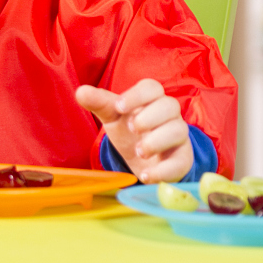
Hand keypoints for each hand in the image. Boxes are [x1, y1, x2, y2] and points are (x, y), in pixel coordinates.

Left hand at [75, 78, 192, 183]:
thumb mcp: (111, 115)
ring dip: (156, 141)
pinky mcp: (182, 159)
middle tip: (131, 129)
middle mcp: (168, 115)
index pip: (152, 87)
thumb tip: (80, 91)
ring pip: (178, 131)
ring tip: (138, 151)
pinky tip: (145, 175)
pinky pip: (181, 162)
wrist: (142, 159)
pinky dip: (163, 170)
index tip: (119, 107)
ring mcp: (178, 136)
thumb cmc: (128, 129)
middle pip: (170, 105)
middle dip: (149, 117)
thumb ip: (98, 103)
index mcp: (150, 99)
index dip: (137, 95)